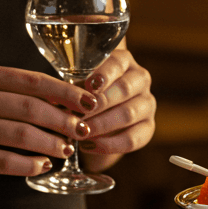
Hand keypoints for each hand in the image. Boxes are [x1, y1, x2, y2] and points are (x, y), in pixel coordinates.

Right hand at [0, 63, 97, 177]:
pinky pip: (3, 162)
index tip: (88, 101)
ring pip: (21, 136)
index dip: (65, 92)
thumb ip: (5, 88)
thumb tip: (57, 98)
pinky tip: (41, 166)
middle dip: (64, 120)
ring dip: (50, 144)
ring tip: (66, 148)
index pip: (32, 80)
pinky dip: (28, 165)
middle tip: (82, 129)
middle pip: (31, 108)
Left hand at [77, 44, 155, 165]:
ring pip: (128, 114)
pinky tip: (88, 146)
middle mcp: (140, 80)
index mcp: (123, 62)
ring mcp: (147, 103)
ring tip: (80, 132)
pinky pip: (133, 139)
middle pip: (124, 89)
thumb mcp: (78, 87)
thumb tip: (59, 98)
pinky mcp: (148, 127)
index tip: (90, 85)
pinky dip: (109, 145)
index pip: (118, 63)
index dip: (104, 74)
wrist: (97, 124)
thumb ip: (74, 87)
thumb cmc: (84, 98)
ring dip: (101, 125)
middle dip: (99, 104)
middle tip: (78, 114)